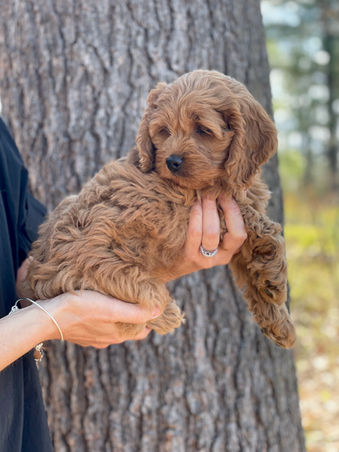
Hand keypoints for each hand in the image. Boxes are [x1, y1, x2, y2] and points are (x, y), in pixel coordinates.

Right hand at [37, 291, 161, 347]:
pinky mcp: (81, 333)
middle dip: (136, 316)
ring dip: (119, 316)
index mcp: (119, 335)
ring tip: (120, 299)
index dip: (150, 318)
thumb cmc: (80, 309)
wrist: (48, 317)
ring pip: (114, 327)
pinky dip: (104, 318)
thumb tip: (159, 311)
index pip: (144, 330)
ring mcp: (94, 338)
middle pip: (129, 328)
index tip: (152, 303)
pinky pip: (99, 326)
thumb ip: (135, 312)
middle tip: (138, 298)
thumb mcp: (111, 308)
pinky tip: (99, 307)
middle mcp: (108, 340)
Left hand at [167, 194, 246, 279]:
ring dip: (209, 210)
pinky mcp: (190, 256)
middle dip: (225, 208)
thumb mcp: (216, 235)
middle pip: (232, 233)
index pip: (241, 233)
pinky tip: (195, 205)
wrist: (175, 263)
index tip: (227, 194)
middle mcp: (222, 256)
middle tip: (215, 192)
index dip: (236, 212)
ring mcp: (206, 258)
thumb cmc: (198, 241)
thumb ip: (225, 217)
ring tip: (204, 196)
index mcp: (232, 250)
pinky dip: (196, 216)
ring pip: (212, 233)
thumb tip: (234, 190)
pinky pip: (195, 233)